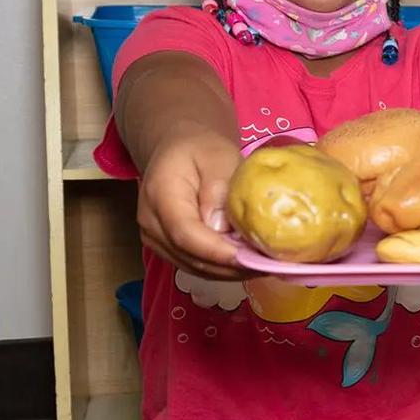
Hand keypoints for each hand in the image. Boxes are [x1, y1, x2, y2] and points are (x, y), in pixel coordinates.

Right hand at [137, 126, 254, 279]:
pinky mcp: (167, 247)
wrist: (178, 150)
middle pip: (190, 256)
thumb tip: (221, 227)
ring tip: (263, 265)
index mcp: (160, 194)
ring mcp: (155, 238)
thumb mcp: (217, 155)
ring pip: (193, 266)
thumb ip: (219, 187)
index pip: (185, 233)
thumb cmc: (200, 149)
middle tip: (268, 265)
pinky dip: (222, 268)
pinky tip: (248, 262)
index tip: (250, 257)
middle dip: (230, 266)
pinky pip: (195, 264)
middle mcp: (150, 222)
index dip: (218, 251)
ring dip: (229, 271)